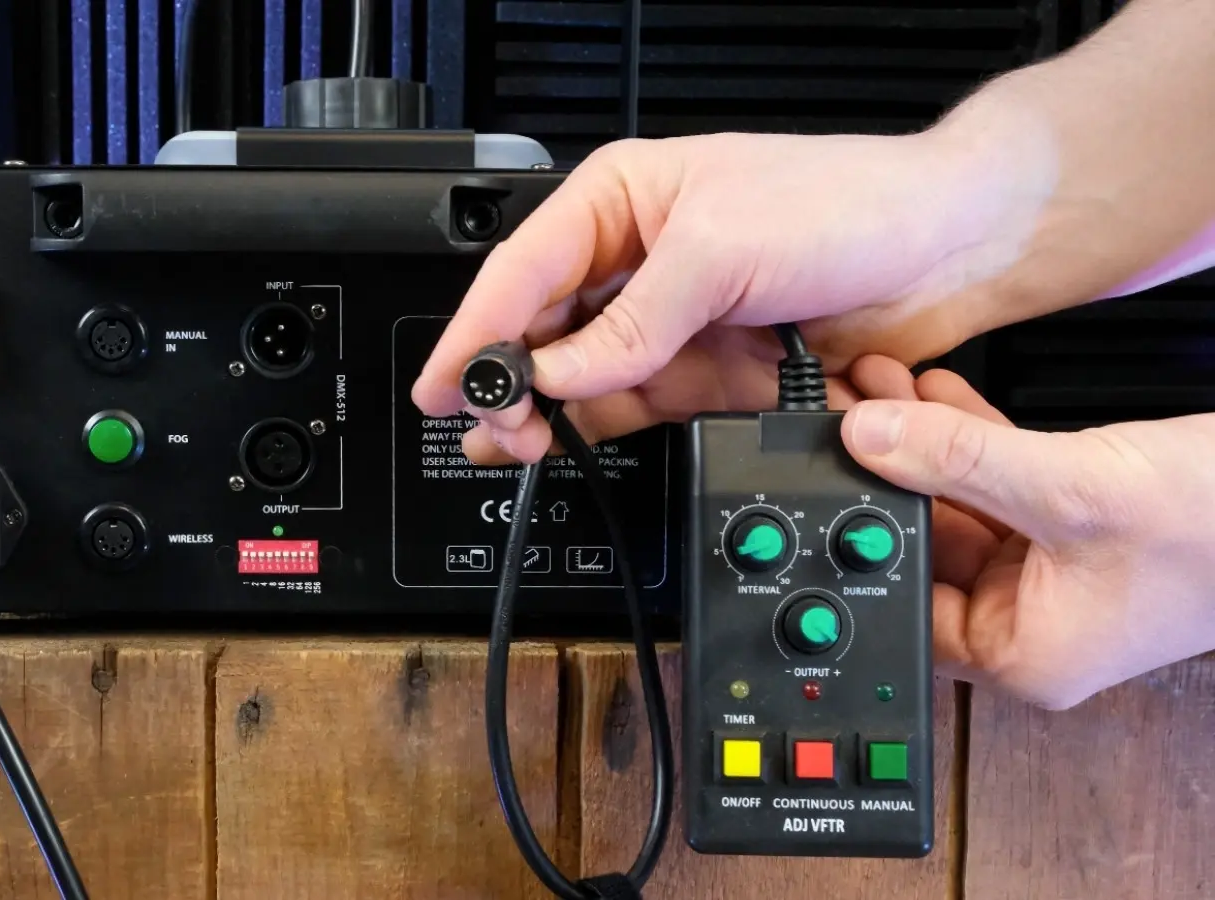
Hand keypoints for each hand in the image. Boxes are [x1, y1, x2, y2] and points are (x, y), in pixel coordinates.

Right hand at [410, 129, 1051, 462]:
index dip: (477, 330)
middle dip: (507, 379)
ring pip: (581, 374)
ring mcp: (670, 318)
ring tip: (513, 445)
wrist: (950, 247)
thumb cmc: (849, 203)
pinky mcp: (705, 367)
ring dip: (545, 411)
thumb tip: (562, 375)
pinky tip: (567, 445)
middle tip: (491, 426)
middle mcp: (637, 258)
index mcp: (623, 199)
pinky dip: (597, 428)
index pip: (526, 269)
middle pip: (543, 327)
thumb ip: (633, 321)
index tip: (445, 382)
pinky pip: (632, 404)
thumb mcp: (721, 251)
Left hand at [845, 356, 1214, 708]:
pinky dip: (965, 439)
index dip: (857, 540)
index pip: (902, 606)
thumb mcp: (1072, 490)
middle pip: (923, 546)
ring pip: (956, 505)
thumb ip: (963, 462)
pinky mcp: (1070, 525)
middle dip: (883, 474)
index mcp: (1020, 653)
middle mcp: (1029, 622)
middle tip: (839, 412)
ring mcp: (1049, 572)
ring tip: (871, 387)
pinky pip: (996, 482)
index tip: (817, 476)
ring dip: (918, 446)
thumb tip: (869, 437)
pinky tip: (927, 393)